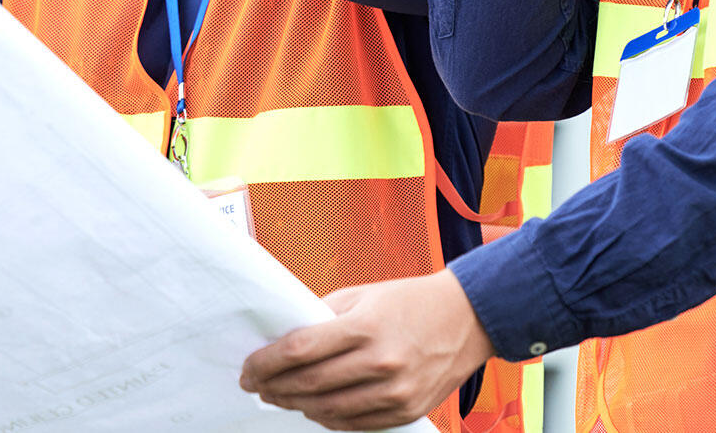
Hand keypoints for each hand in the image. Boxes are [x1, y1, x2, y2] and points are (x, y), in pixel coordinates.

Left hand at [239, 270, 495, 431]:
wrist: (468, 318)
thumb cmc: (408, 301)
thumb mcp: (361, 295)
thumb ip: (322, 317)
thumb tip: (281, 337)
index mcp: (364, 327)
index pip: (298, 351)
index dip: (265, 363)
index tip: (246, 369)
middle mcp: (380, 362)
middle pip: (309, 384)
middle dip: (273, 387)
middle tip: (255, 386)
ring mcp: (395, 392)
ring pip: (328, 410)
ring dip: (296, 406)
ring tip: (278, 398)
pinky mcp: (407, 411)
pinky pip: (355, 425)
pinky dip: (328, 419)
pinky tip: (313, 408)